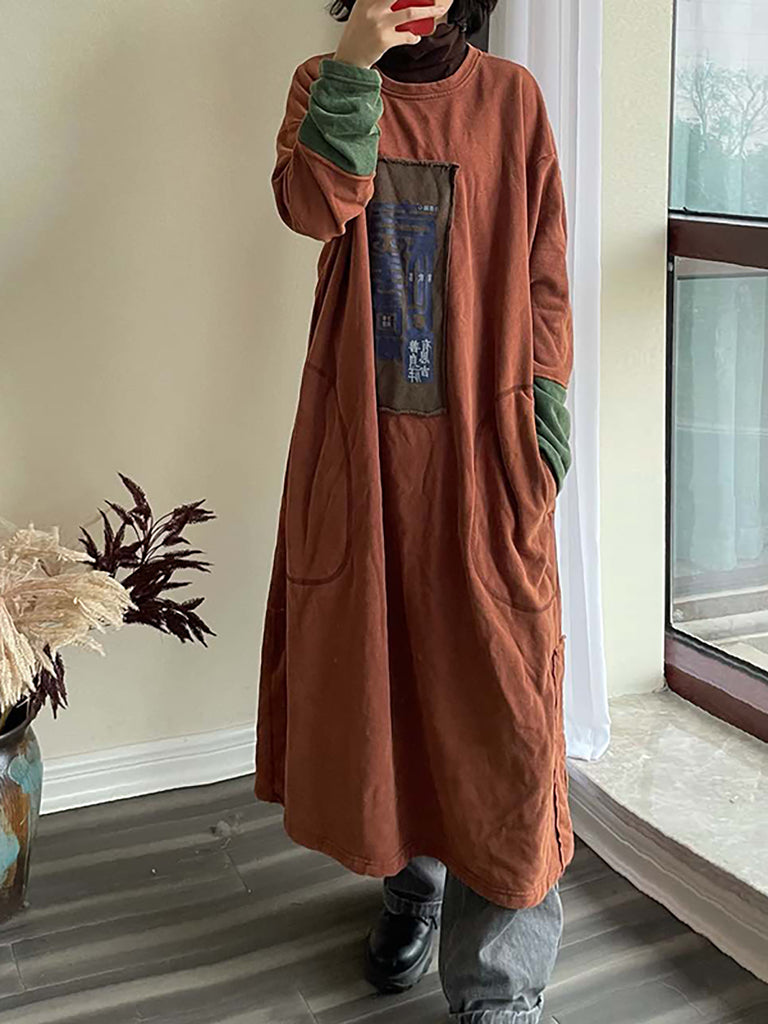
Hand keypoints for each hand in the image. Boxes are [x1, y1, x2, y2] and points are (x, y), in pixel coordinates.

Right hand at [333, 0, 453, 68]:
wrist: (349, 59)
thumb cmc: (357, 34)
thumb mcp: (362, 11)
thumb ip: (374, 2)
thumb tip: (401, 1)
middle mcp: (372, 8)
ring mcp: (379, 24)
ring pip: (410, 12)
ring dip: (429, 11)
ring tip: (438, 10)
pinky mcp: (384, 40)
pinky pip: (407, 36)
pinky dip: (414, 37)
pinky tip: (415, 37)